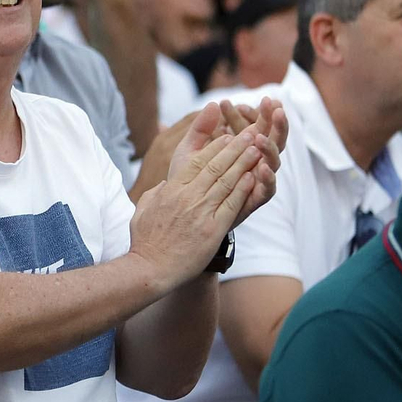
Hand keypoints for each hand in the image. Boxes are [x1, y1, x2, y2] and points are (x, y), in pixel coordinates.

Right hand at [130, 122, 265, 289]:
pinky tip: (254, 177)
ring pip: (226, 181)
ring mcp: (200, 212)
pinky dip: (243, 189)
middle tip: (250, 133)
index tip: (227, 135)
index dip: (214, 147)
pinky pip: (231, 204)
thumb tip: (165, 184)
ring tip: (258, 148)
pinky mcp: (212, 229)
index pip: (196, 162)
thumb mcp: (143, 209)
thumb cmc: (145, 241)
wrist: (151, 269)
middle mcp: (187, 197)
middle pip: (215, 166)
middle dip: (235, 147)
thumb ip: (156, 193)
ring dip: (244, 162)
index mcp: (171, 190)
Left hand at [167, 99, 283, 225]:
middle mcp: (254, 162)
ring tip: (260, 137)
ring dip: (270, 148)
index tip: (262, 97)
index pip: (257, 125)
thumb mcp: (191, 151)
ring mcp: (257, 181)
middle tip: (273, 105)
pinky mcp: (255, 200)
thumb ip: (202, 128)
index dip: (259, 111)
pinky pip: (268, 190)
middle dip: (274, 122)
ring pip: (273, 162)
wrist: (184, 215)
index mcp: (243, 148)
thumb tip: (213, 103)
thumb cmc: (190, 179)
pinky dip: (268, 179)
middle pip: (272, 139)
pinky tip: (263, 168)